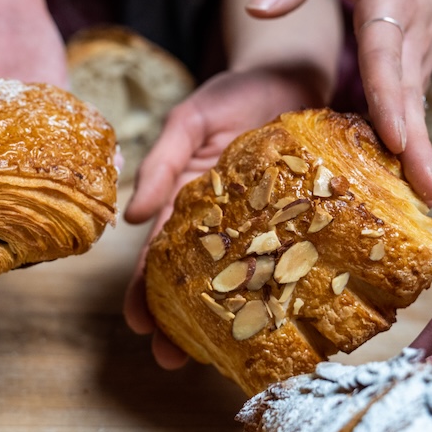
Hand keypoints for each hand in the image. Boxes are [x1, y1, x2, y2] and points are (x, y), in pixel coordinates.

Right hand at [121, 67, 322, 366]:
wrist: (296, 72)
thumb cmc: (237, 92)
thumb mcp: (191, 119)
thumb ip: (164, 161)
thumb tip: (131, 215)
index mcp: (186, 203)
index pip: (158, 253)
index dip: (145, 289)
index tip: (139, 325)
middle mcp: (221, 223)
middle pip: (194, 279)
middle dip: (178, 321)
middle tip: (170, 359)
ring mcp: (261, 226)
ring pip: (241, 281)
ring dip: (228, 319)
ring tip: (222, 357)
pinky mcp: (301, 222)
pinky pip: (290, 262)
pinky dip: (285, 292)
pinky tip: (286, 322)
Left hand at [245, 0, 431, 205]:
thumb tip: (255, 9)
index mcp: (390, 9)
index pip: (385, 56)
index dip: (388, 96)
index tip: (394, 135)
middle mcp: (408, 44)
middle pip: (408, 98)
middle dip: (414, 143)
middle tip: (421, 186)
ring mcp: (416, 69)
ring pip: (415, 115)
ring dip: (419, 156)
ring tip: (423, 196)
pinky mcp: (416, 85)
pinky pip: (410, 119)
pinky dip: (411, 153)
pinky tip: (407, 186)